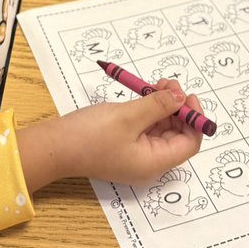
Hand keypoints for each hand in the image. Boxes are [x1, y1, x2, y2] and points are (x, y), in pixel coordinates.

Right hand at [17, 79, 204, 191]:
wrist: (54, 147)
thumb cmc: (89, 135)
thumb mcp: (129, 115)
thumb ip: (159, 105)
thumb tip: (182, 97)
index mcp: (154, 163)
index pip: (190, 143)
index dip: (194, 118)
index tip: (187, 95)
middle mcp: (149, 163)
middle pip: (177, 135)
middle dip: (178, 108)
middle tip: (168, 84)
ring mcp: (136, 156)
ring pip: (162, 130)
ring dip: (163, 107)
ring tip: (155, 86)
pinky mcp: (124, 147)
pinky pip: (146, 129)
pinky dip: (149, 112)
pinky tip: (143, 96)